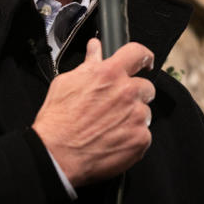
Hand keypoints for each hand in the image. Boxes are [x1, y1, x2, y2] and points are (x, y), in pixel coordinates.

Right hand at [32, 38, 154, 186]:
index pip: (138, 53)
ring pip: (144, 113)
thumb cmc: (57, 121)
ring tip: (110, 126)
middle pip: (146, 87)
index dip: (144, 56)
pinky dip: (132, 138)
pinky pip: (144, 135)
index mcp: (109, 74)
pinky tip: (114, 140)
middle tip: (117, 105)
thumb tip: (95, 48)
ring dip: (133, 117)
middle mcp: (127, 92)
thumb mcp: (66, 82)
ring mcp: (136, 117)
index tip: (146, 61)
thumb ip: (88, 64)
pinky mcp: (140, 139)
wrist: (57, 154)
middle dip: (134, 94)